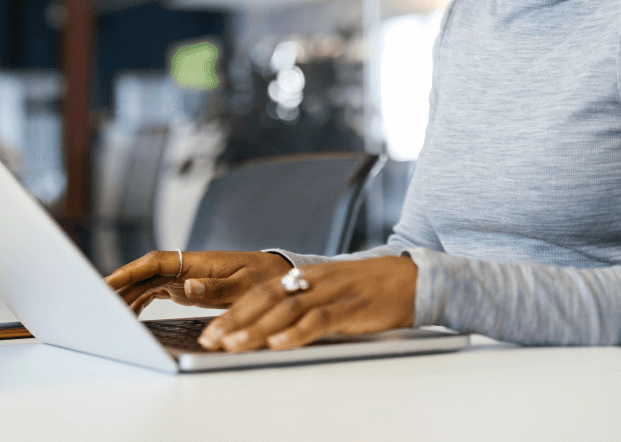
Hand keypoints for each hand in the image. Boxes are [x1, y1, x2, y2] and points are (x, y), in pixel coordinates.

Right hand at [105, 250, 288, 313]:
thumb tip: (186, 287)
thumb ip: (215, 289)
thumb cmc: (262, 279)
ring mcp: (182, 276)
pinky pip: (154, 292)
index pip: (154, 262)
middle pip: (144, 274)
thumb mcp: (244, 287)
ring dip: (127, 297)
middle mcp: (185, 266)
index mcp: (196, 261)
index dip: (129, 272)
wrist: (276, 275)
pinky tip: (128, 315)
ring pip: (146, 284)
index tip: (107, 283)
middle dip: (120, 287)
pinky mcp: (184, 286)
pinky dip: (139, 302)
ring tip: (108, 316)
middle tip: (96, 306)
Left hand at [198, 255, 416, 352]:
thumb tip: (267, 330)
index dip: (233, 311)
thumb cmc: (367, 289)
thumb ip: (301, 305)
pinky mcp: (351, 306)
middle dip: (235, 321)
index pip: (260, 292)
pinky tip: (279, 343)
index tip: (210, 331)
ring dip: (257, 328)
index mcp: (304, 275)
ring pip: (286, 308)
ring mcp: (332, 292)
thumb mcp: (328, 292)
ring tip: (234, 345)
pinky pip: (319, 319)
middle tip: (211, 340)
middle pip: (266, 299)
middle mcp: (313, 280)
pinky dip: (297, 332)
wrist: (410, 277)